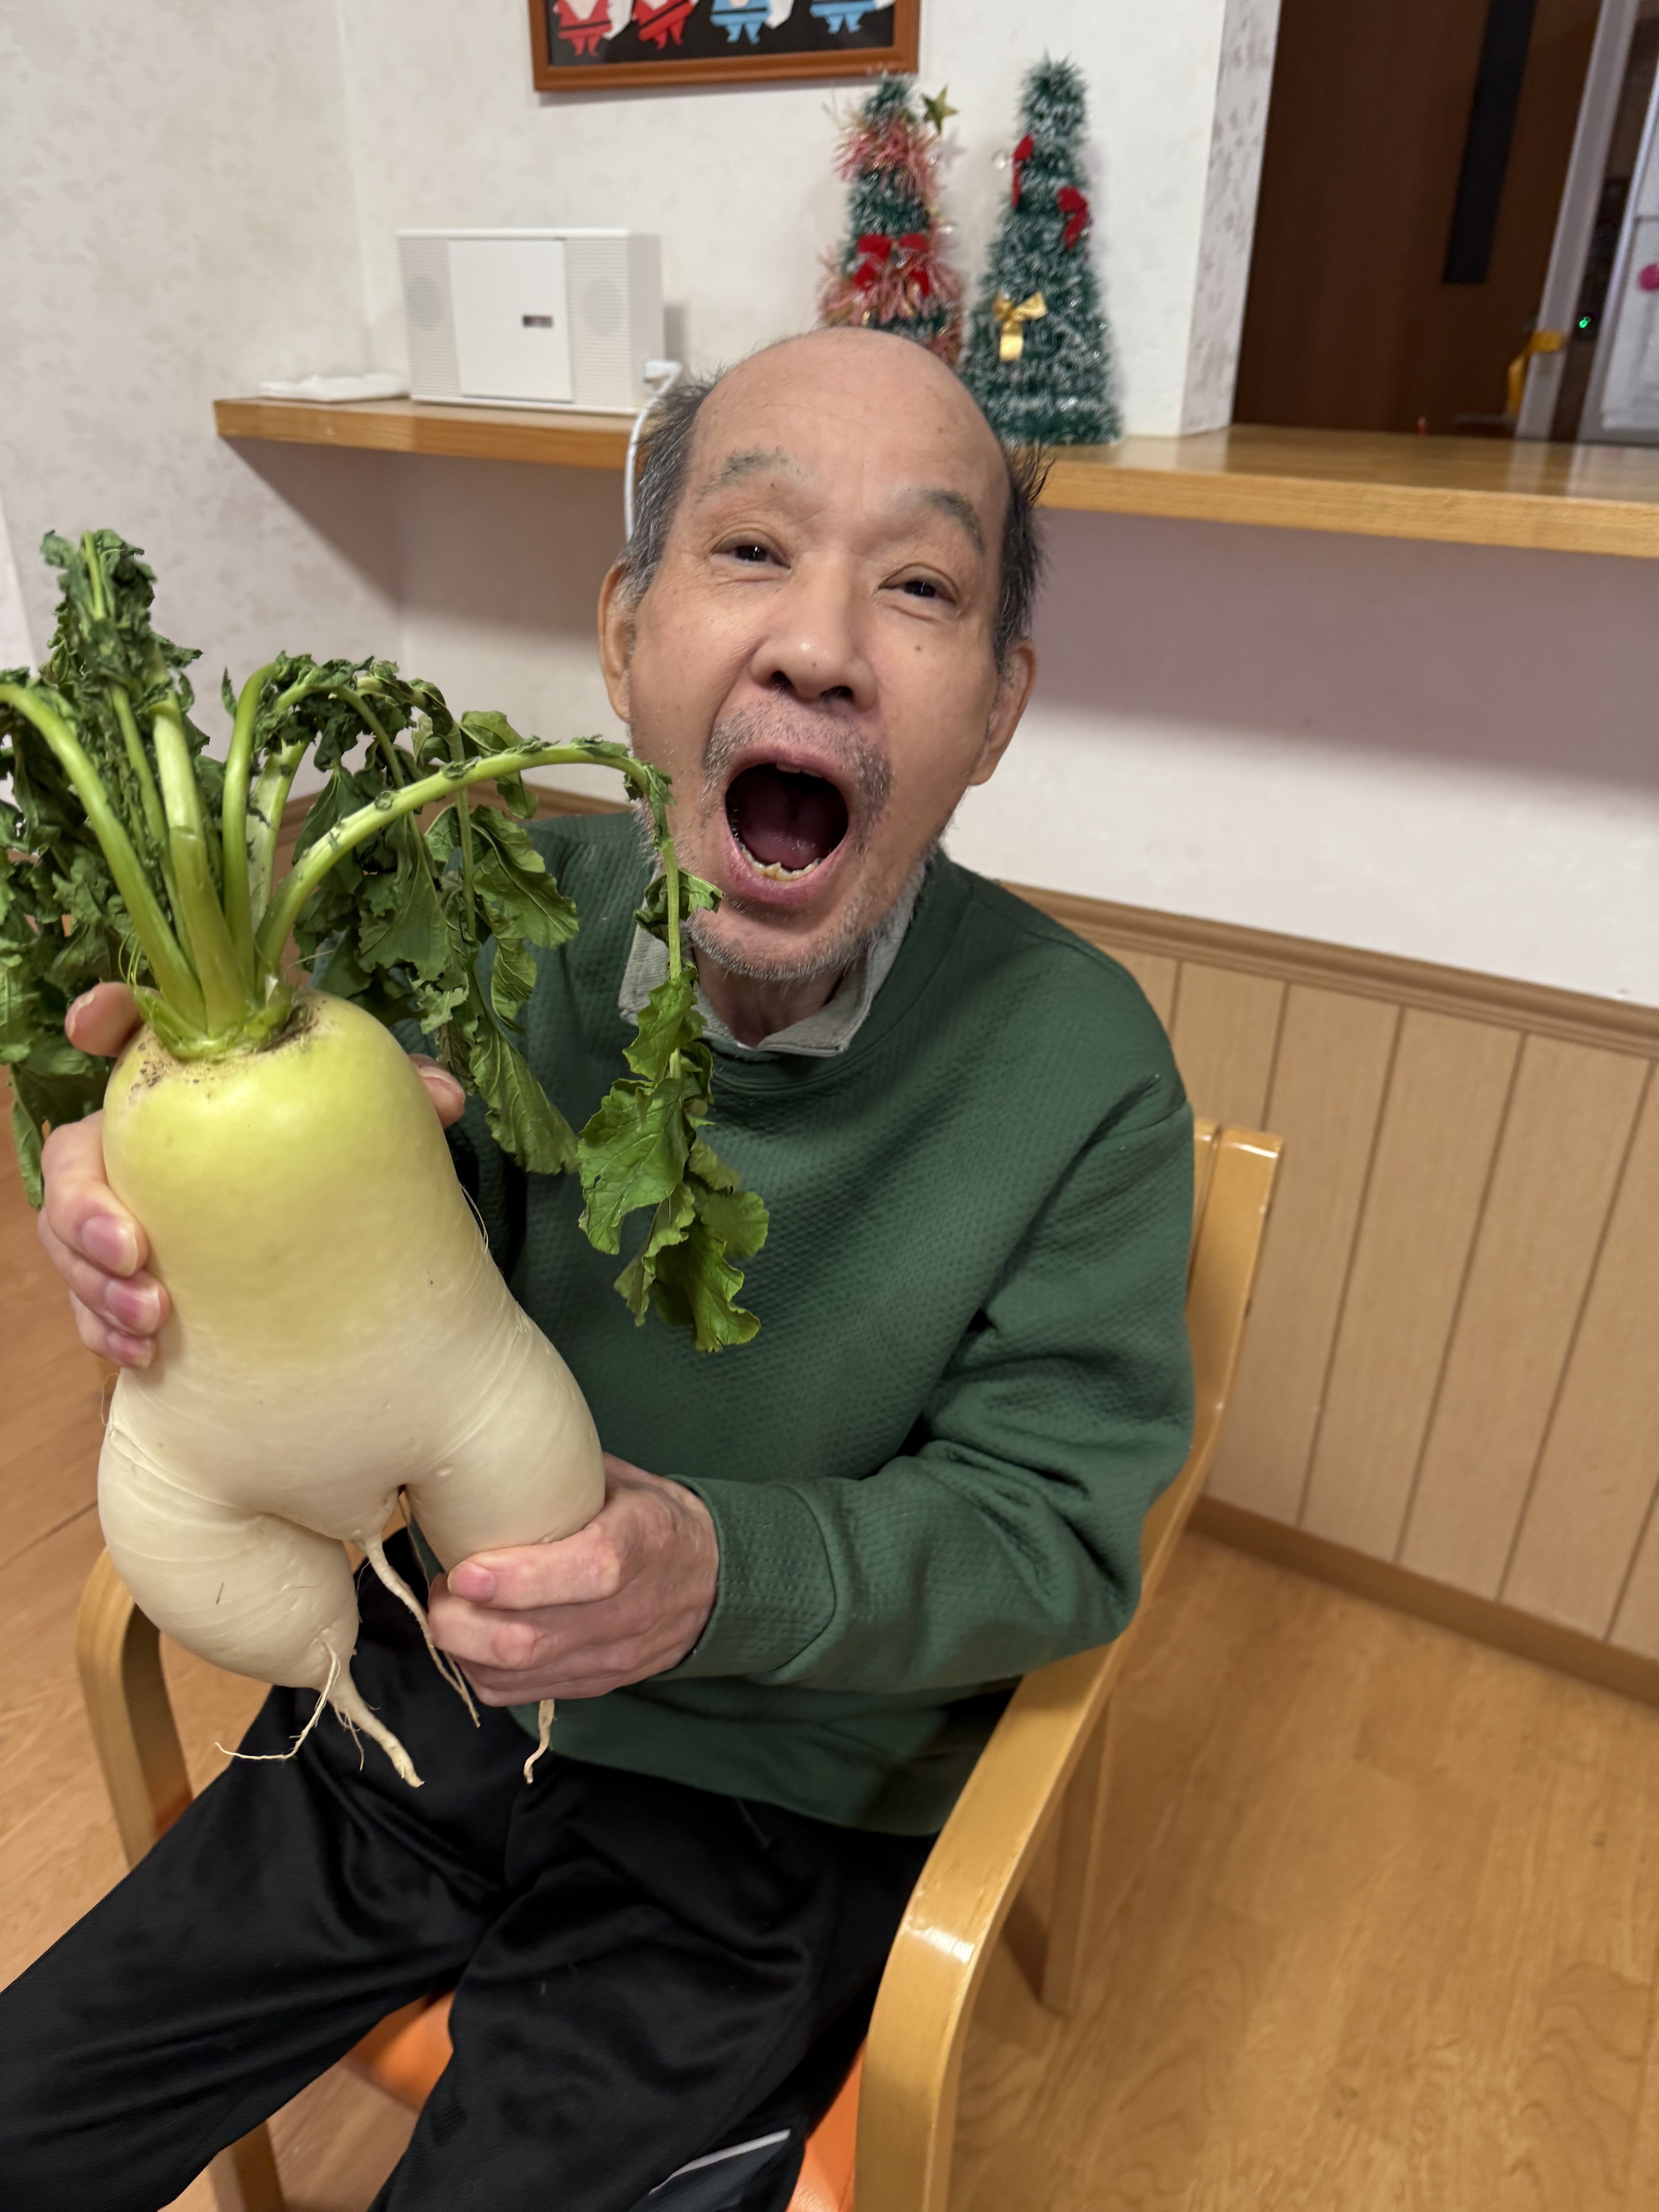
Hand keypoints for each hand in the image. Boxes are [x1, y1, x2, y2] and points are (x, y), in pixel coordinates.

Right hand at [38, 981, 466, 1366]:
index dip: (100, 1018)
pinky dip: (106, 1330)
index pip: (127, 1034)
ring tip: (153, 1318)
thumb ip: (398, 1096)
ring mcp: (121, 1213)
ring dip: (97, 1284)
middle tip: (133, 1250)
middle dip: (85, 1205)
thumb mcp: (362, 1118)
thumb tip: (443, 1098)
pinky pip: (90, 1305)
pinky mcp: (124, 1278)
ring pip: (70, 1240)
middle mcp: (136, 1146)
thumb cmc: (326, 1152)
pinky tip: (143, 1354)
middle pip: (73, 1161)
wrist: (325, 1246)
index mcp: (182, 1086)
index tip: (90, 1026)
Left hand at [430, 1454, 718, 1703]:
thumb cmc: (652, 1517)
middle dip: (462, 1622)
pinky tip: (472, 1639)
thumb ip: (564, 1473)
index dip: (518, 1578)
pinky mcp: (598, 1684)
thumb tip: (487, 1452)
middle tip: (441, 1587)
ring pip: (518, 1674)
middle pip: (533, 1638)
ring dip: (463, 1647)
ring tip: (450, 1608)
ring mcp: (614, 1655)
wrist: (713, 1579)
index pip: (586, 1571)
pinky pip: (521, 1694)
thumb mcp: (624, 1480)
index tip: (463, 1568)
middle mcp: (631, 1608)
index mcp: (644, 1541)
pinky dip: (480, 1671)